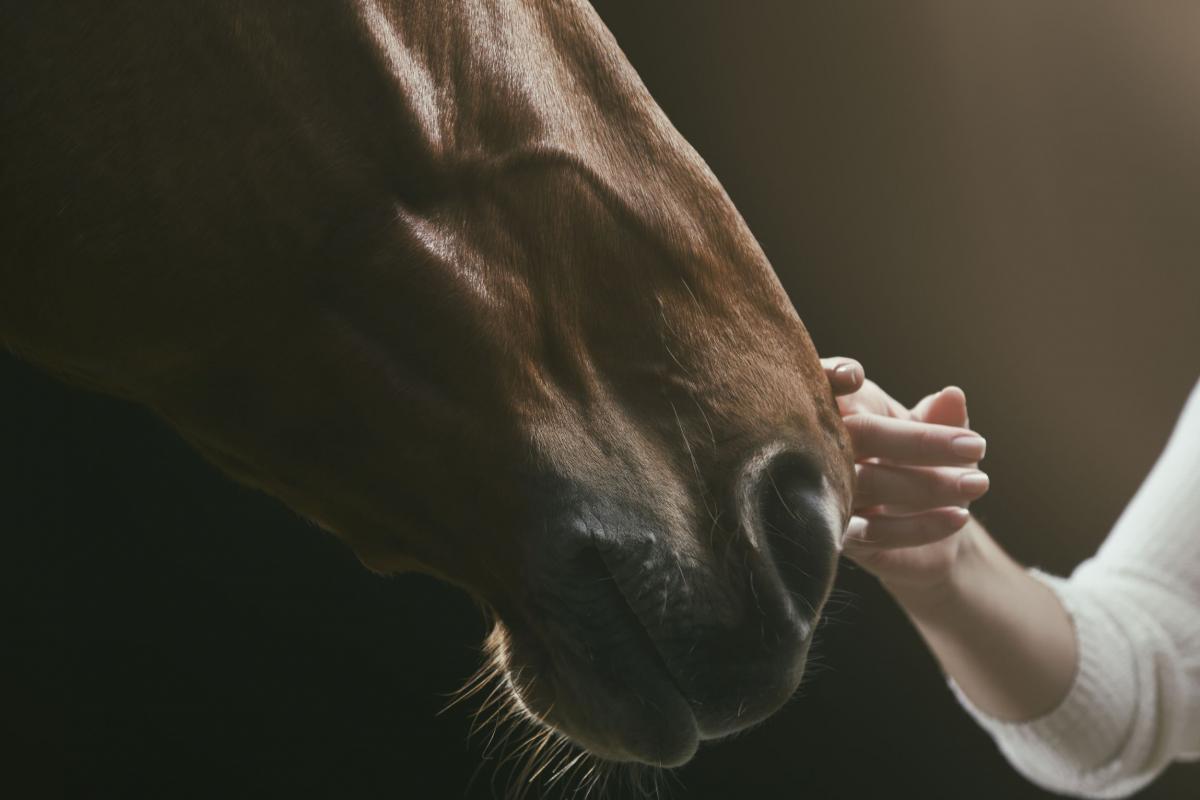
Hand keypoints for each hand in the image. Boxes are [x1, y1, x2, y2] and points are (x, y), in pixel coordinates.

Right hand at [821, 358, 989, 593]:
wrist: (928, 529)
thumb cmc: (923, 465)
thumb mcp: (937, 435)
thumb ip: (943, 416)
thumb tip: (952, 395)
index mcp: (843, 409)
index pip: (827, 383)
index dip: (833, 373)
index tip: (857, 376)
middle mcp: (825, 448)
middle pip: (862, 434)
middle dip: (921, 441)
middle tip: (977, 447)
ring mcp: (827, 492)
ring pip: (871, 483)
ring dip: (929, 485)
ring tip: (977, 482)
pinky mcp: (840, 535)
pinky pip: (875, 531)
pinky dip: (920, 526)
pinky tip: (958, 517)